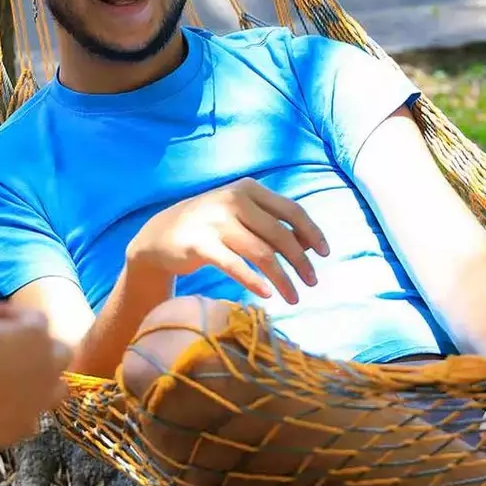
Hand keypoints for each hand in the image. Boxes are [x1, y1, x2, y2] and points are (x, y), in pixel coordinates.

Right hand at [0, 271, 74, 449]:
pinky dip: (22, 410)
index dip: (9, 316)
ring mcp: (39, 401)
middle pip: (57, 351)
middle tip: (3, 349)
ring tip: (9, 379)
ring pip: (56, 386)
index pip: (33, 318)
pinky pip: (33, 416)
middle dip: (36, 347)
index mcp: (36, 336)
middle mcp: (47, 367)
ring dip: (40, 380)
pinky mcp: (25, 428)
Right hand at [124, 177, 329, 304]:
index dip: (312, 231)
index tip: (326, 253)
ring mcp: (216, 220)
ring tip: (294, 297)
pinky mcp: (200, 244)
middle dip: (301, 261)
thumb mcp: (240, 216)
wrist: (160, 236)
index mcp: (248, 188)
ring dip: (283, 278)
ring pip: (261, 253)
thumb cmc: (209, 226)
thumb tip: (308, 245)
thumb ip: (271, 224)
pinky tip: (268, 294)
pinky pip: (235, 265)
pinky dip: (255, 281)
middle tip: (312, 283)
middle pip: (280, 234)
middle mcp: (234, 199)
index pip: (291, 209)